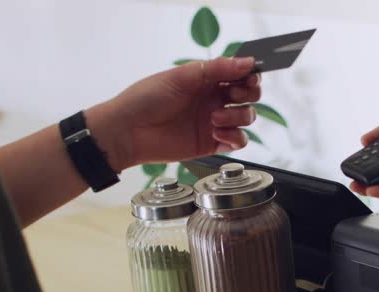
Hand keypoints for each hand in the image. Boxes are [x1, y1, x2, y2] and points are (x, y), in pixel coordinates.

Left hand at [88, 56, 261, 171]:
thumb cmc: (146, 99)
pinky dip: (235, 138)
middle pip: (250, 95)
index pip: (241, 74)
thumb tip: (249, 62)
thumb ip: (216, 69)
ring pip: (247, 117)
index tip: (248, 78)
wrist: (128, 132)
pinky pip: (239, 141)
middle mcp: (214, 99)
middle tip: (231, 97)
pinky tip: (217, 135)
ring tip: (214, 119)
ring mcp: (215, 122)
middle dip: (248, 95)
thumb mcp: (182, 76)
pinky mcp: (212, 143)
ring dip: (237, 117)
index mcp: (207, 79)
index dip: (250, 75)